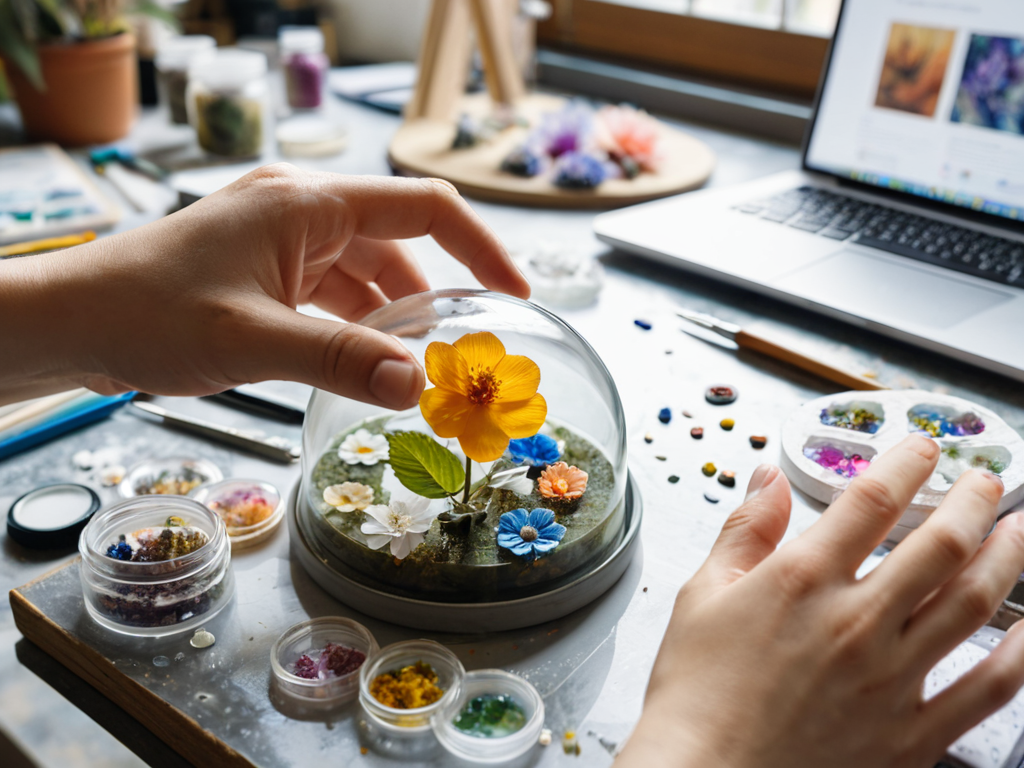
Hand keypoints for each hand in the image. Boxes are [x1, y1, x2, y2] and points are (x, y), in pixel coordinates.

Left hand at [0, 165, 528, 406]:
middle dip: (435, 301)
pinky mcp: (265, 270)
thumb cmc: (145, 313)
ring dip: (394, 320)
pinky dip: (357, 327)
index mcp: (308, 206)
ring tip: (419, 371)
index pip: (423, 210)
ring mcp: (282, 241)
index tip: (514, 296)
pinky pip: (332, 294)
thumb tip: (419, 387)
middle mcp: (302, 213)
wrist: (70, 321)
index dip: (479, 248)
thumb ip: (341, 360)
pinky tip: (366, 365)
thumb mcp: (252, 340)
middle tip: (464, 357)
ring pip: (367, 275)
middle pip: (399, 246)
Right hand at [616, 436, 1023, 767]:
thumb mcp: (701, 596)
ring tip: (1018, 530)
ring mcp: (891, 678)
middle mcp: (855, 621)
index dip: (906, 461)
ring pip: (973, 602)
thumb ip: (744, 531)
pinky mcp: (910, 733)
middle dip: (973, 499)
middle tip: (984, 480)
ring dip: (1005, 556)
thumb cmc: (697, 692)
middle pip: (940, 542)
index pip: (871, 500)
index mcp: (801, 580)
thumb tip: (766, 479)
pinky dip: (1021, 653)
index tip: (923, 445)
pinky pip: (987, 689)